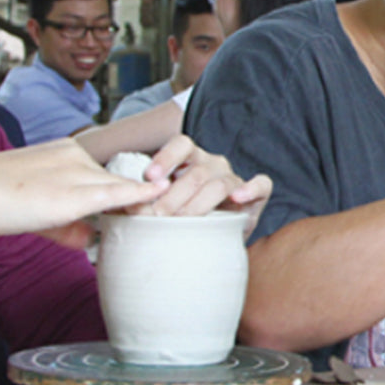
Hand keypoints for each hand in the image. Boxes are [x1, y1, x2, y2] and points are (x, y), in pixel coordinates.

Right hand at [0, 138, 173, 247]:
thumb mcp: (33, 211)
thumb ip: (64, 225)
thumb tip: (86, 239)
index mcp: (65, 152)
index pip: (109, 171)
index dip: (131, 188)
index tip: (147, 203)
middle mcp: (74, 156)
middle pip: (121, 179)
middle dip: (140, 199)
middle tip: (160, 212)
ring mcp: (73, 172)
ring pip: (121, 186)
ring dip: (142, 203)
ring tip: (160, 216)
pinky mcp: (69, 193)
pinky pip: (114, 193)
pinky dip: (139, 195)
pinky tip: (160, 196)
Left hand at [133, 135, 272, 235]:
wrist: (214, 239)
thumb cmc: (183, 220)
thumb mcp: (162, 206)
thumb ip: (147, 200)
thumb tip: (122, 206)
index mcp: (190, 160)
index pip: (181, 144)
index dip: (166, 157)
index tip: (149, 177)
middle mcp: (213, 164)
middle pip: (196, 172)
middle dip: (174, 195)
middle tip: (158, 215)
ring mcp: (234, 178)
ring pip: (219, 183)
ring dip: (199, 203)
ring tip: (184, 220)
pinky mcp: (257, 193)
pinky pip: (261, 184)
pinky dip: (250, 188)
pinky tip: (237, 198)